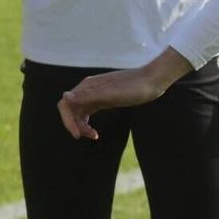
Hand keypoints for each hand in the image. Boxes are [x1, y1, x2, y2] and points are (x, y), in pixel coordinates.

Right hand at [57, 48, 191, 138]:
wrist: (154, 81)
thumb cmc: (134, 87)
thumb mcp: (112, 94)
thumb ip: (88, 96)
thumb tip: (65, 96)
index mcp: (88, 86)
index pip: (66, 104)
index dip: (67, 121)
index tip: (78, 135)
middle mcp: (89, 89)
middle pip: (71, 109)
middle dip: (74, 124)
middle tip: (88, 137)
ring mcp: (97, 94)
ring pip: (80, 112)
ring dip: (82, 125)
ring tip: (94, 136)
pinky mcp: (105, 100)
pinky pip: (89, 112)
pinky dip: (88, 123)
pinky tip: (95, 132)